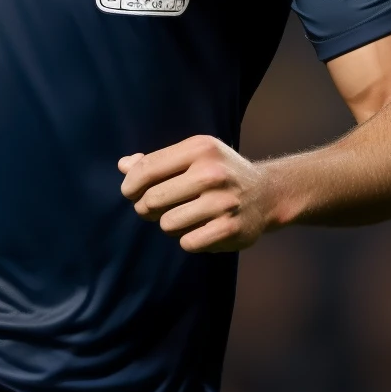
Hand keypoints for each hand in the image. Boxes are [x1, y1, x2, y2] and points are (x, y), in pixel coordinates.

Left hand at [118, 136, 285, 252]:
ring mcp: (223, 202)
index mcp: (199, 149)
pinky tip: (200, 230)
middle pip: (152, 199)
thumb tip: (124, 165)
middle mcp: (212, 173)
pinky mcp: (230, 229)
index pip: (146, 169)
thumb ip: (156, 161)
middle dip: (146, 208)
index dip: (130, 185)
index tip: (130, 192)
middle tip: (155, 208)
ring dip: (169, 225)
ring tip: (184, 217)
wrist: (267, 193)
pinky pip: (187, 243)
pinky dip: (188, 240)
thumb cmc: (219, 173)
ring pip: (167, 224)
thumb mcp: (193, 156)